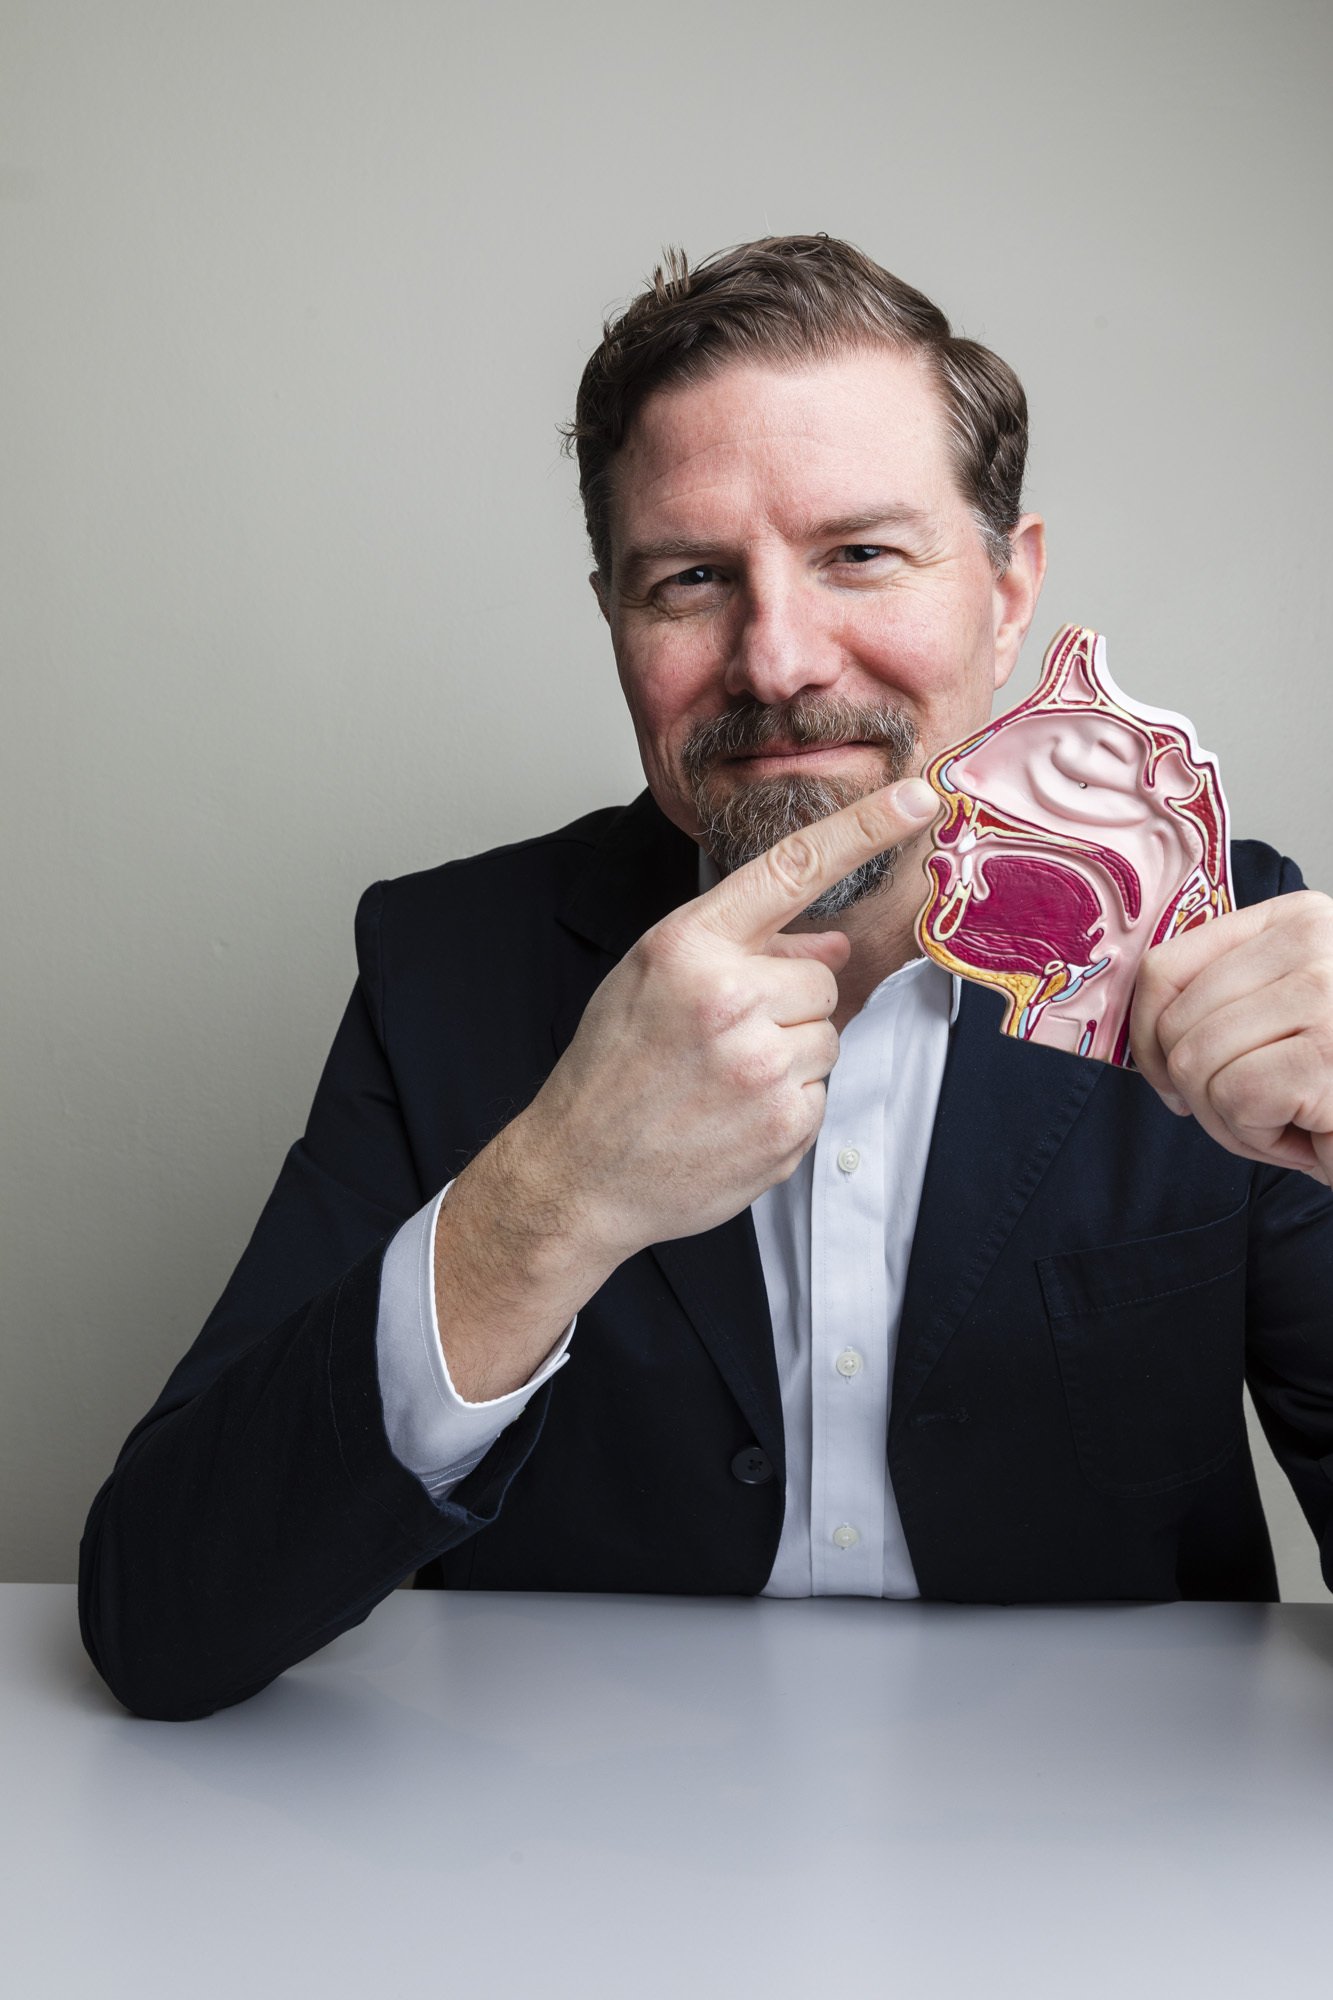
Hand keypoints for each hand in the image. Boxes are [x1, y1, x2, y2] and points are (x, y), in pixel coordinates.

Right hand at [516, 778, 941, 1263]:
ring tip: (721, 1080)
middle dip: (786, 1003)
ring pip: (827, 1035)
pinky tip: (733, 1115)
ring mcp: (762, 1066)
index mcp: (689, 946)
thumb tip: (832, 945)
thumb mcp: (653, 979)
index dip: (864, 828)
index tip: (920, 796)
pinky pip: (821, 1092)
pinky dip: (787, 1103)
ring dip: (789, 1054)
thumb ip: (742, 949)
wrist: (580, 1171)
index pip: (792, 868)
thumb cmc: (612, 1067)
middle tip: (721, 1038)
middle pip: (822, 978)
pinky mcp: (785, 1125)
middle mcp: (729, 998)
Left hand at [1130, 890, 1332, 1184]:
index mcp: (1296, 919)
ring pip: (1195, 1064)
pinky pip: (1234, 1099)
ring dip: (1232, 1120)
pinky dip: (1261, 1138)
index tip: (1171, 1078)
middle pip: (1175, 1023)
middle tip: (1260, 1110)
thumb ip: (1220, 1001)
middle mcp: (1315, 939)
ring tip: (1293, 1121)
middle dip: (1199, 1091)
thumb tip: (1139, 1026)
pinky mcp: (1326, 1049)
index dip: (1148, 1035)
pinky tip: (1312, 1134)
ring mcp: (1325, 990)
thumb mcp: (1278, 1021)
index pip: (1164, 965)